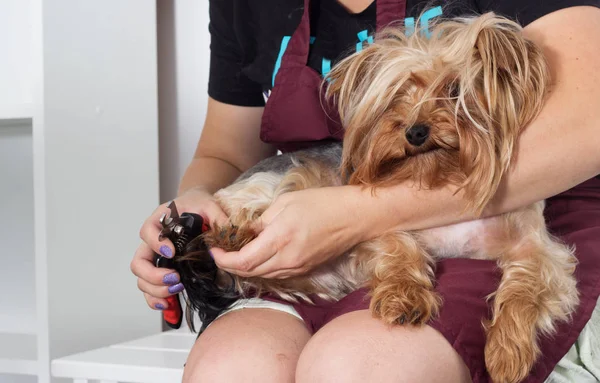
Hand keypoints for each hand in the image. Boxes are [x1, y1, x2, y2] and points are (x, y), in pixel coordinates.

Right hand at [130, 188, 227, 309]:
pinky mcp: (161, 270)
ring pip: (142, 278)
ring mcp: (154, 257)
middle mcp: (152, 241)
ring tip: (176, 290)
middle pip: (139, 261)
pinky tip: (168, 305)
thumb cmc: (198, 206)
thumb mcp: (210, 206)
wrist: (196, 208)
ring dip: (156, 289)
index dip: (156, 244)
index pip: (147, 232)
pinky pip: (150, 288)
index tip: (171, 252)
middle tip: (175, 278)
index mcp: (160, 221)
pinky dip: (156, 299)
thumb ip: (218, 217)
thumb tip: (229, 233)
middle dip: (154, 274)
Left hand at [211, 186, 366, 278]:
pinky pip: (277, 274)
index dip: (223, 260)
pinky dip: (262, 268)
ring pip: (263, 276)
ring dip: (245, 268)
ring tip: (236, 253)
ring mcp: (297, 267)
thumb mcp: (286, 202)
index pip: (243, 261)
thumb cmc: (323, 203)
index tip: (214, 251)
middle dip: (230, 266)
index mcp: (280, 239)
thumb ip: (262, 220)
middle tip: (221, 252)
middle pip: (249, 273)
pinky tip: (258, 256)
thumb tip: (247, 233)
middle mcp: (287, 259)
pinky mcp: (305, 269)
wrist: (355, 217)